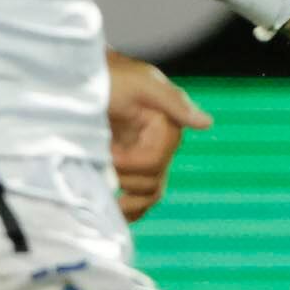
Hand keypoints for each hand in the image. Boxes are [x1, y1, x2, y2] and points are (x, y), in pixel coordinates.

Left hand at [107, 53, 212, 222]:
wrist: (82, 77)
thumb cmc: (108, 76)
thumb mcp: (139, 84)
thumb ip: (174, 102)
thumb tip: (207, 123)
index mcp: (167, 128)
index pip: (153, 162)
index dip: (128, 163)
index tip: (106, 152)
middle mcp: (161, 147)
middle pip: (152, 183)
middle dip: (124, 180)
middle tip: (100, 165)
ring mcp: (146, 159)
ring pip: (149, 196)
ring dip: (129, 203)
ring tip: (104, 197)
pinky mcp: (131, 169)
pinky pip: (139, 199)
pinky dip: (130, 211)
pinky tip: (114, 213)